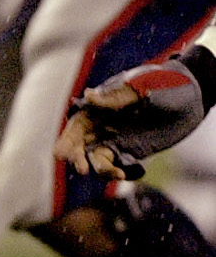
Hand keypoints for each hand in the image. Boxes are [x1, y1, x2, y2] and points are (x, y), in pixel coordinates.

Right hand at [55, 60, 206, 178]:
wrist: (193, 96)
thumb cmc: (165, 83)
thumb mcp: (142, 87)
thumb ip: (116, 96)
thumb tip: (88, 96)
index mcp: (99, 106)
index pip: (75, 126)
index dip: (66, 141)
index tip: (63, 155)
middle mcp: (103, 124)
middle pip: (79, 146)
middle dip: (78, 158)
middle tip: (83, 170)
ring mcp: (116, 139)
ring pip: (97, 160)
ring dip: (102, 170)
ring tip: (119, 173)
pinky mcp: (132, 151)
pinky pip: (117, 166)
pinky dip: (120, 173)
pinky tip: (133, 172)